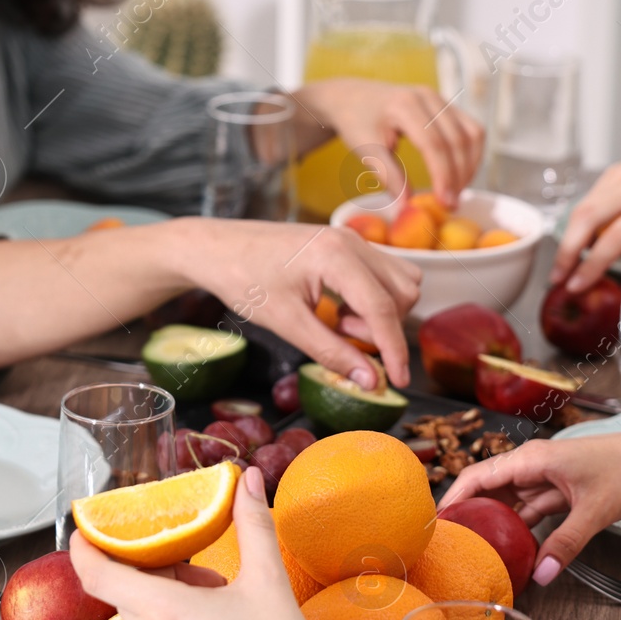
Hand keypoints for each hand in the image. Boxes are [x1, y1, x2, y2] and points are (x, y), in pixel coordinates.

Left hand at [69, 468, 336, 619]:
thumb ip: (252, 524)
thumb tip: (245, 479)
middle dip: (161, 577)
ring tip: (220, 611)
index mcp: (163, 611)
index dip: (84, 549)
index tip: (83, 532)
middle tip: (205, 576)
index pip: (97, 574)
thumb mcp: (268, 581)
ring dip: (171, 610)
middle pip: (132, 597)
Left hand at [176, 218, 420, 387]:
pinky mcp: (344, 243)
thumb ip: (331, 353)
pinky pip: (381, 273)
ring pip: (399, 280)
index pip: (383, 308)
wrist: (217, 249)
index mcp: (336, 256)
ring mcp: (349, 238)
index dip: (394, 350)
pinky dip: (371, 298)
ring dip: (381, 311)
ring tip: (338, 321)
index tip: (399, 381)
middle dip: (382, 326)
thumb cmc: (244, 281)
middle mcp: (350, 241)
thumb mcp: (286, 324)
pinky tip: (338, 308)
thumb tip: (370, 381)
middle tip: (341, 335)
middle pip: (403, 291)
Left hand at [291, 78, 484, 204]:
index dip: (443, 175)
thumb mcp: (366, 151)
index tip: (444, 203)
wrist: (350, 96)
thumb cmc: (356, 122)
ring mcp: (440, 99)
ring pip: (472, 134)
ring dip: (470, 166)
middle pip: (457, 140)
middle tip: (450, 205)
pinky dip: (471, 155)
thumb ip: (389, 176)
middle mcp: (428, 97)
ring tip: (456, 192)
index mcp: (404, 105)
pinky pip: (471, 130)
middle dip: (459, 176)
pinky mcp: (447, 106)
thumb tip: (408, 206)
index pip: (434, 143)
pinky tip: (460, 176)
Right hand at [440, 435, 620, 583]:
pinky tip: (512, 547)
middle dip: (467, 513)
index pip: (477, 476)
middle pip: (487, 488)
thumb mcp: (595, 511)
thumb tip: (539, 574)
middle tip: (449, 543)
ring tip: (474, 548)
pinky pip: (529, 508)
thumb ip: (566, 543)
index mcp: (532, 459)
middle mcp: (532, 464)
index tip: (435, 523)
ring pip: (508, 500)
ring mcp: (544, 476)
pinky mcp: (558, 488)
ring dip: (493, 522)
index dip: (453, 498)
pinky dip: (519, 526)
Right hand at [553, 127, 620, 291]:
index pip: (615, 239)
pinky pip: (591, 199)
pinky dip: (583, 223)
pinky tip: (585, 240)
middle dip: (566, 251)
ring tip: (568, 264)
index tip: (576, 286)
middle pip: (585, 218)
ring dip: (570, 238)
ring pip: (582, 207)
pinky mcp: (615, 171)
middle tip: (557, 277)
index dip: (591, 265)